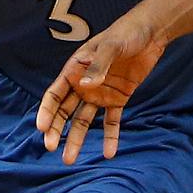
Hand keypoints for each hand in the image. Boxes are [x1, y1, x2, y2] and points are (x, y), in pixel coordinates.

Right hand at [36, 12, 167, 163]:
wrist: (150, 33)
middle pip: (65, 112)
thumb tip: (85, 86)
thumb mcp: (111, 46)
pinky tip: (110, 153)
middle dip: (57, 130)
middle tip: (52, 148)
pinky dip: (111, 137)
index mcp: (75, 70)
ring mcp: (100, 94)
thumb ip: (99, 66)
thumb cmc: (125, 33)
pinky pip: (111, 121)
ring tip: (70, 159)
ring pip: (84, 121)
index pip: (55, 95)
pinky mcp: (118, 99)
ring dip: (77, 139)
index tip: (42, 129)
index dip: (47, 112)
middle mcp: (83, 85)